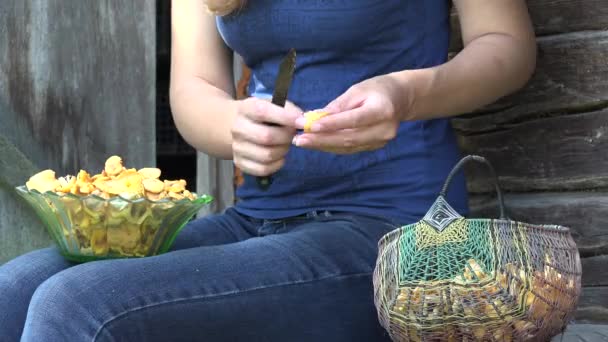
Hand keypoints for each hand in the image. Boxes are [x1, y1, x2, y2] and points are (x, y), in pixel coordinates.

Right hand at [231, 97, 301, 175]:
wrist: (244, 126)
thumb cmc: (266, 115)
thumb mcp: (276, 105)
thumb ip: (292, 111)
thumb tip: (306, 123)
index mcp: (246, 108)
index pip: (262, 112)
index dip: (285, 117)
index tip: (302, 122)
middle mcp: (237, 127)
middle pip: (266, 137)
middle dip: (286, 137)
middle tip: (293, 135)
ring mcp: (237, 147)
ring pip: (267, 155)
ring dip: (283, 151)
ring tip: (285, 144)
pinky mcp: (240, 163)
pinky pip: (263, 169)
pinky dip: (277, 164)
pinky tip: (279, 156)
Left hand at [293, 74, 412, 153]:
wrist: (401, 99)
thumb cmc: (378, 89)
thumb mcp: (358, 89)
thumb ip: (338, 105)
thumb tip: (315, 118)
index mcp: (382, 111)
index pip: (353, 120)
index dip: (330, 125)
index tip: (308, 126)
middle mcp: (384, 130)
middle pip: (348, 138)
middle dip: (321, 139)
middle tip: (299, 139)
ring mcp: (381, 141)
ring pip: (347, 147)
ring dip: (322, 145)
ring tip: (302, 142)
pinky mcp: (375, 147)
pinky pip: (350, 149)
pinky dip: (331, 146)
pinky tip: (316, 143)